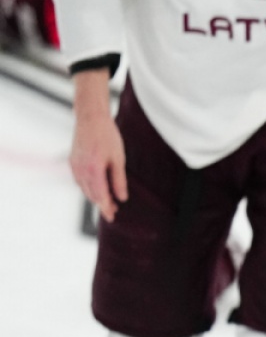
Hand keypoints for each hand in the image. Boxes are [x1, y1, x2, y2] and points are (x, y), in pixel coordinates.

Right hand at [70, 70, 126, 221]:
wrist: (90, 118)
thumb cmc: (108, 136)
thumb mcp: (119, 159)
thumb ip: (119, 180)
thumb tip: (122, 198)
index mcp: (93, 171)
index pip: (100, 196)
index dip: (106, 208)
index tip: (112, 218)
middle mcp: (80, 171)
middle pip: (91, 194)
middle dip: (102, 204)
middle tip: (114, 211)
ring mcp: (74, 167)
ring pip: (84, 188)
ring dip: (95, 196)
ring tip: (108, 201)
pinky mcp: (72, 162)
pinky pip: (80, 180)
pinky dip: (88, 187)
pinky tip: (97, 188)